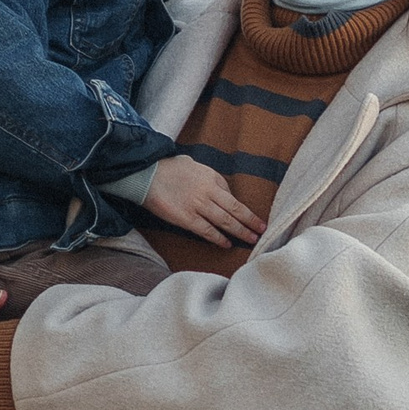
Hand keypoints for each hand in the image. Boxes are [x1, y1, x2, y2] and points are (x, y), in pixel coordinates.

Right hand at [144, 153, 265, 249]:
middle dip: (251, 223)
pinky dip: (219, 238)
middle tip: (262, 232)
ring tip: (251, 240)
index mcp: (212, 178)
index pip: (233, 198)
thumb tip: (223, 193)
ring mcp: (198, 206)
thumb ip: (211, 179)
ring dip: (240, 232)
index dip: (247, 211)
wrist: (146, 173)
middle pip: (235, 211)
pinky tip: (227, 244)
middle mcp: (208, 192)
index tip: (256, 219)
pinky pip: (207, 231)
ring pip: (225, 222)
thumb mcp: (195, 165)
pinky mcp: (186, 218)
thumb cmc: (168, 168)